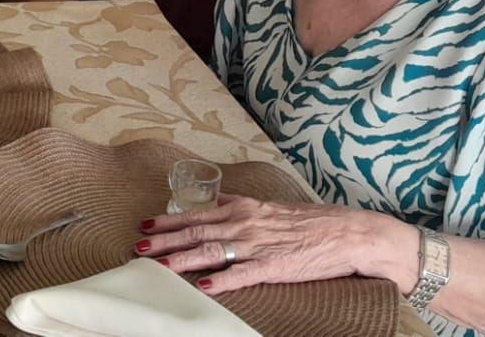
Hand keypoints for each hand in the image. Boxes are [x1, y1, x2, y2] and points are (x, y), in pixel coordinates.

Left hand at [136, 195, 399, 295]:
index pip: (197, 214)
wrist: (345, 232)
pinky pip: (243, 274)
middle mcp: (244, 223)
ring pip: (212, 251)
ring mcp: (257, 245)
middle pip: (196, 231)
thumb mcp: (269, 206)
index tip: (146, 223)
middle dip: (164, 239)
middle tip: (138, 244)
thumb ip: (241, 203)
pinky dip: (222, 280)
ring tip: (159, 265)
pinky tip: (204, 286)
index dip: (169, 220)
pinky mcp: (274, 266)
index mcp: (243, 208)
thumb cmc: (308, 221)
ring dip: (182, 259)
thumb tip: (219, 198)